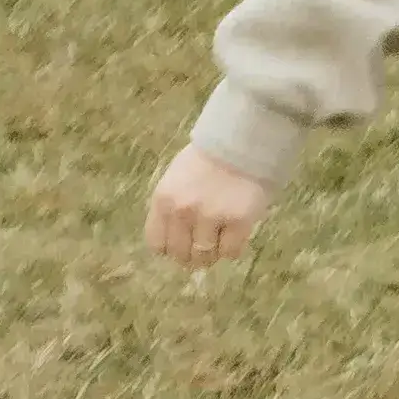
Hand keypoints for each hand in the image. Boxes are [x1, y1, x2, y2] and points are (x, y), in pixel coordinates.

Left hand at [147, 143, 271, 267]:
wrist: (241, 141)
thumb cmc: (206, 160)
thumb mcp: (175, 180)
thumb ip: (170, 209)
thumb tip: (173, 241)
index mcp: (163, 200)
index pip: (157, 244)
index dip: (170, 247)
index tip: (182, 242)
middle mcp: (183, 212)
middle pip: (181, 255)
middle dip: (192, 255)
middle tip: (203, 244)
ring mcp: (211, 217)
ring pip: (206, 256)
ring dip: (213, 252)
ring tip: (221, 236)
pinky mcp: (238, 222)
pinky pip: (231, 252)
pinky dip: (233, 248)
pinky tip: (236, 232)